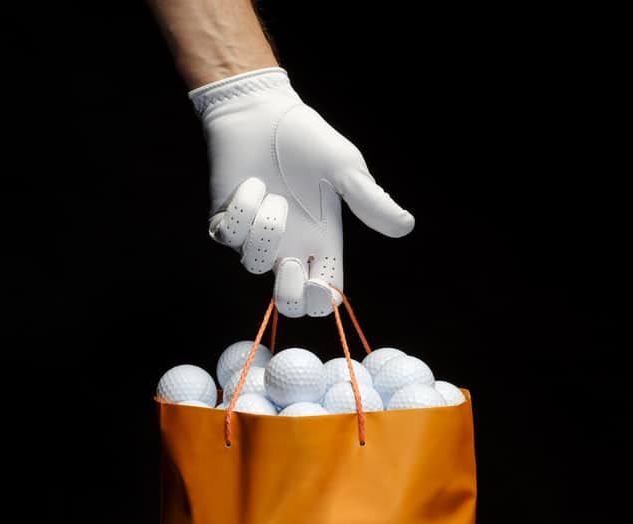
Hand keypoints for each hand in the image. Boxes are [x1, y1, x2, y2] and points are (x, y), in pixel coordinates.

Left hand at [189, 67, 414, 316]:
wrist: (264, 112)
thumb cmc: (309, 140)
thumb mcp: (347, 171)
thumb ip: (372, 203)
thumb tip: (407, 226)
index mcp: (323, 240)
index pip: (324, 292)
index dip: (322, 301)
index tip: (319, 284)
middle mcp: (291, 244)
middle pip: (287, 300)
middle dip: (287, 293)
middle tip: (290, 263)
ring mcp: (256, 235)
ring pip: (253, 265)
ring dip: (266, 229)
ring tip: (274, 193)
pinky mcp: (226, 219)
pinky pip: (227, 235)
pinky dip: (241, 211)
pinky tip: (252, 183)